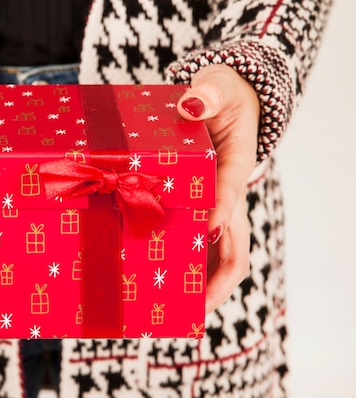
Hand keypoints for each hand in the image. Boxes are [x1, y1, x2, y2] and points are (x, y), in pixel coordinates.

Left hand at [176, 65, 259, 312]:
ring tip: (174, 313)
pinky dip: (187, 265)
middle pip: (235, 245)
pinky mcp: (201, 207)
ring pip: (219, 253)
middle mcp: (229, 193)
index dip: (222, 211)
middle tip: (192, 310)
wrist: (225, 99)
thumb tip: (191, 105)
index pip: (233, 191)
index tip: (208, 229)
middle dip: (216, 280)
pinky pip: (199, 243)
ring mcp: (216, 206)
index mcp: (236, 164)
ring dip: (202, 285)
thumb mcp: (218, 84)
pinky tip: (161, 281)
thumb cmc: (223, 93)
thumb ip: (208, 91)